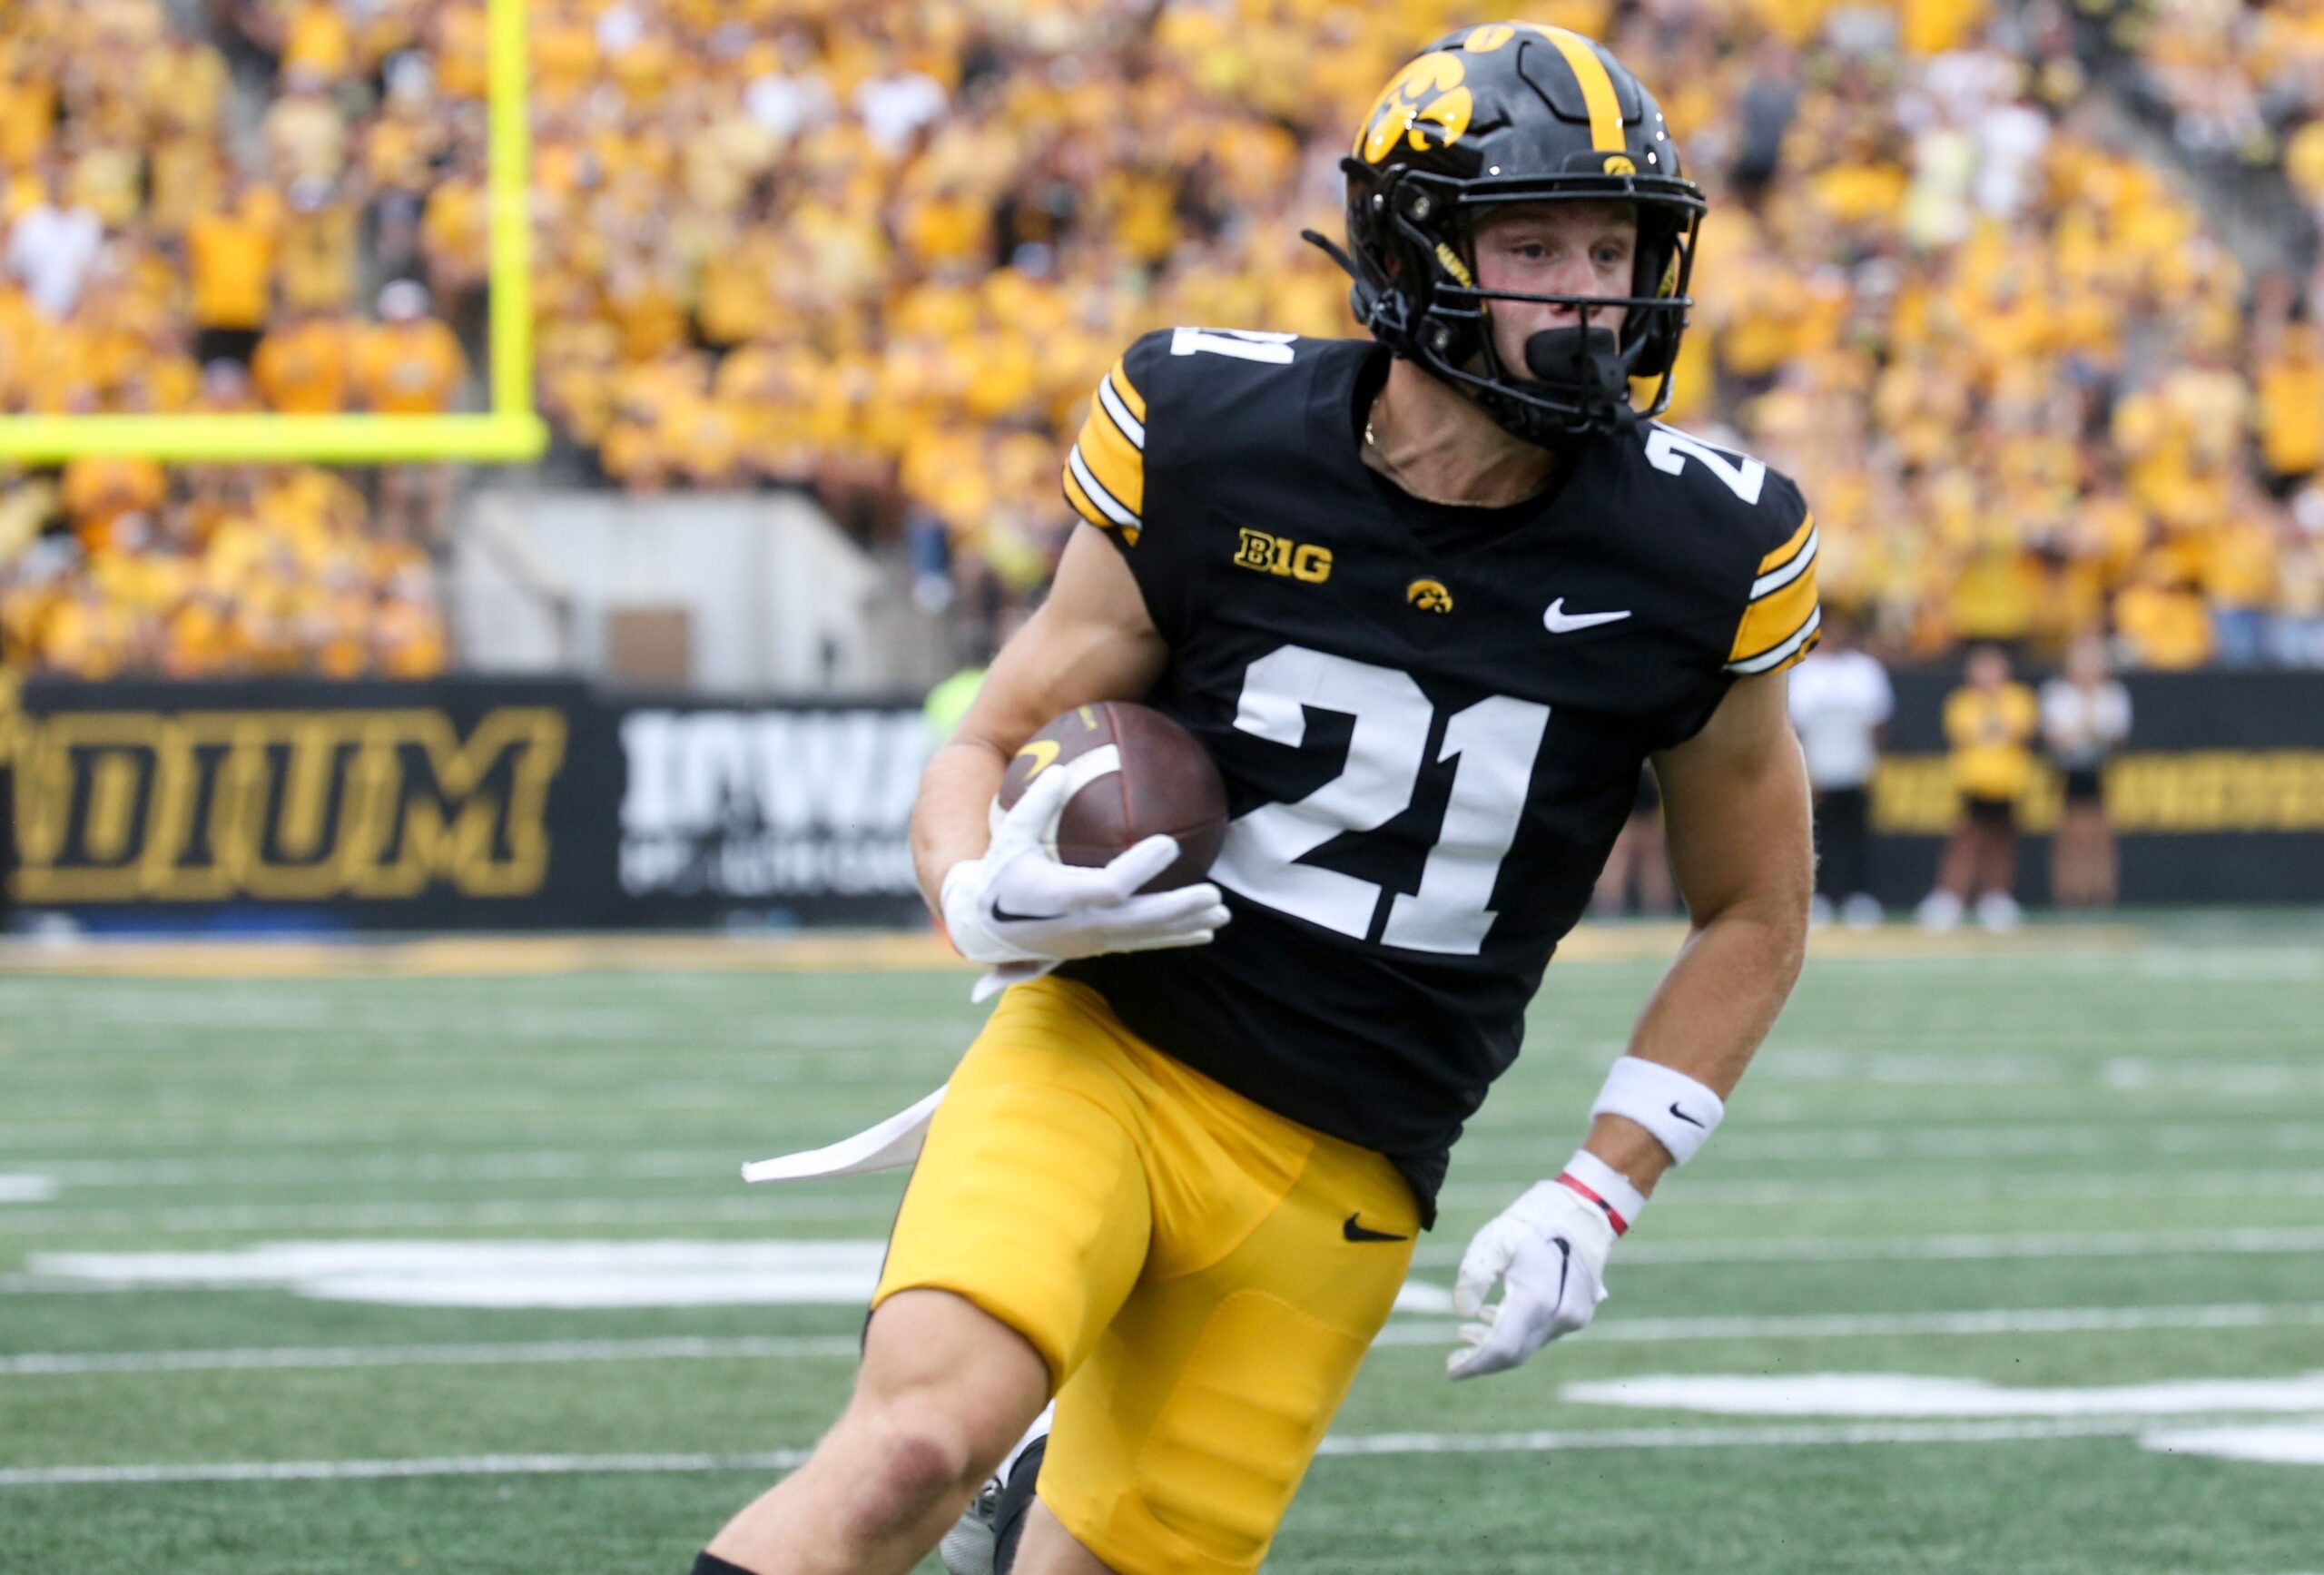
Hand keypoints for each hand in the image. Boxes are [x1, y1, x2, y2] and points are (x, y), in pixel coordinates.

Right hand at [942, 764, 1228, 999]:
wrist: (986, 928)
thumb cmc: (999, 875)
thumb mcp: (1008, 836)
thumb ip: (1034, 806)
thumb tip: (1056, 769)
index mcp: (1060, 898)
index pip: (1110, 887)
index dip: (1142, 868)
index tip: (1171, 842)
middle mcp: (1080, 926)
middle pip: (1139, 921)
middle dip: (1178, 908)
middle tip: (1213, 893)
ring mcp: (1091, 942)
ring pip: (1146, 937)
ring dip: (1185, 925)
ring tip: (1221, 913)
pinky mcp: (1098, 947)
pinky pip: (1142, 943)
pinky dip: (1174, 937)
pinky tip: (1203, 931)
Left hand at [1445, 1180, 1613, 1380]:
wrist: (1582, 1210)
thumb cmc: (1532, 1222)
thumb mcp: (1493, 1241)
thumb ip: (1473, 1277)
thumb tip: (1462, 1312)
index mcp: (1537, 1300)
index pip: (1501, 1348)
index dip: (1474, 1364)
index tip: (1450, 1372)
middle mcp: (1560, 1316)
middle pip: (1515, 1354)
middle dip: (1482, 1360)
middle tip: (1453, 1358)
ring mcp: (1573, 1318)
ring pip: (1528, 1345)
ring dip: (1496, 1344)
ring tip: (1464, 1332)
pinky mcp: (1579, 1314)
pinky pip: (1541, 1333)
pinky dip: (1515, 1333)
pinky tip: (1489, 1318)